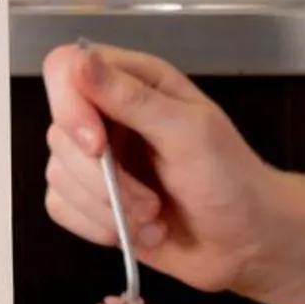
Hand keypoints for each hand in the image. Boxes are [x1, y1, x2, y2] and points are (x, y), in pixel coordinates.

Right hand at [41, 43, 276, 296]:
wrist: (247, 243)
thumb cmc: (231, 179)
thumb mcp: (189, 132)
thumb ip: (132, 98)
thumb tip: (81, 60)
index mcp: (134, 82)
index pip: (65, 68)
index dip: (69, 104)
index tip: (98, 145)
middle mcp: (107, 115)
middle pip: (58, 132)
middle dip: (102, 179)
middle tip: (149, 200)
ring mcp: (95, 160)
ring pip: (57, 175)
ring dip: (107, 209)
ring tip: (152, 218)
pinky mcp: (89, 199)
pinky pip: (59, 207)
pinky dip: (96, 227)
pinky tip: (136, 231)